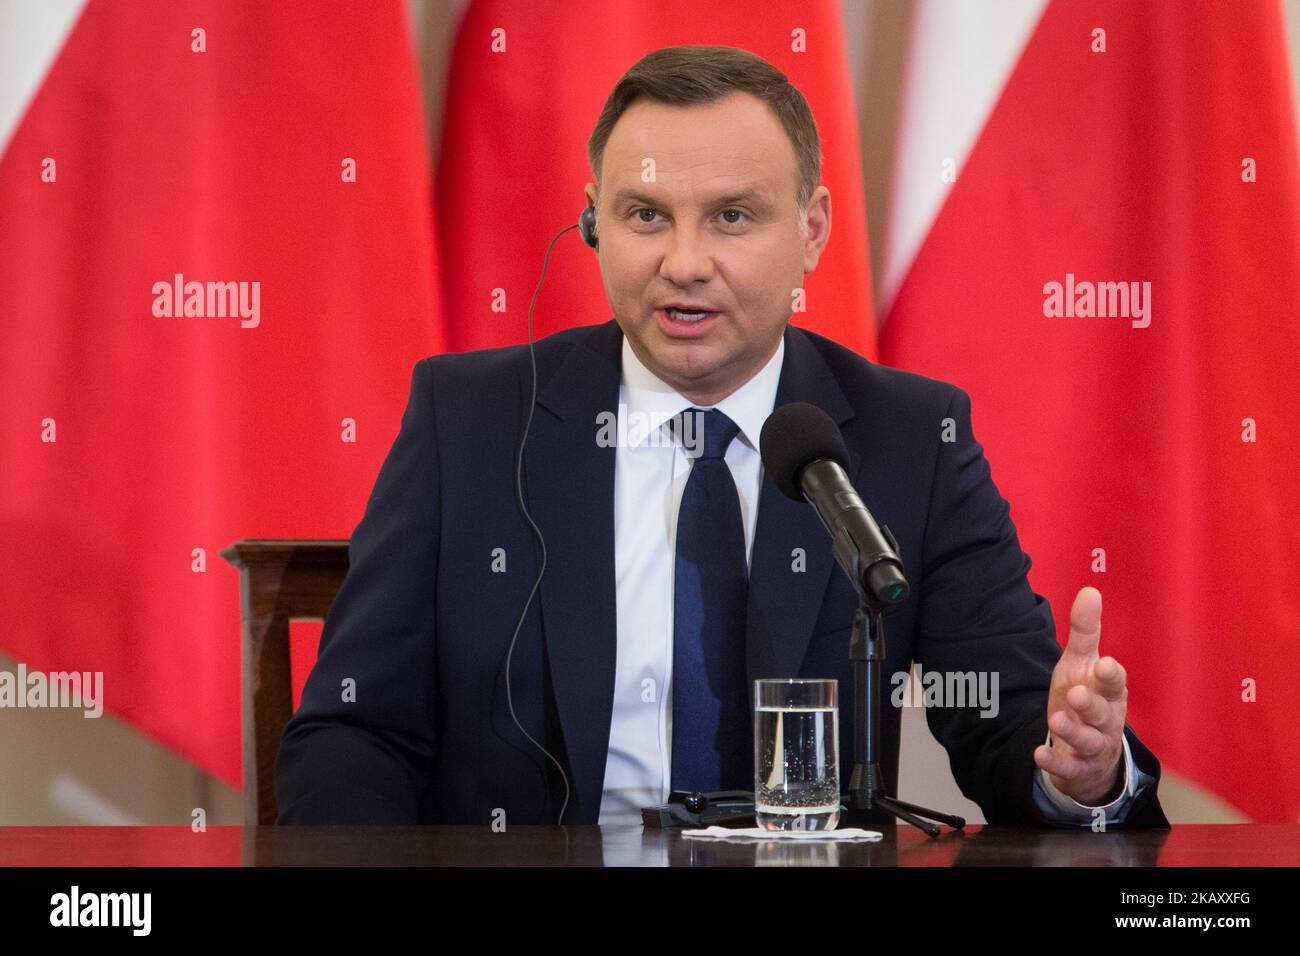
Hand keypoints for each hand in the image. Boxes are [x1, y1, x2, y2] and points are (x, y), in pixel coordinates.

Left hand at [1033, 587, 1126, 804]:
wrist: (1090, 753)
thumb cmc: (1087, 699)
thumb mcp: (1082, 665)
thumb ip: (1085, 632)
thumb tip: (1090, 590)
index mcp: (1109, 692)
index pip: (1114, 682)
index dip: (1110, 675)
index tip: (1104, 664)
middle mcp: (1106, 719)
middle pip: (1103, 713)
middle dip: (1091, 704)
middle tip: (1075, 694)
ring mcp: (1094, 746)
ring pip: (1088, 741)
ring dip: (1073, 731)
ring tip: (1055, 719)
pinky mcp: (1079, 768)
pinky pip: (1069, 768)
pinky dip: (1056, 763)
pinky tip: (1039, 754)